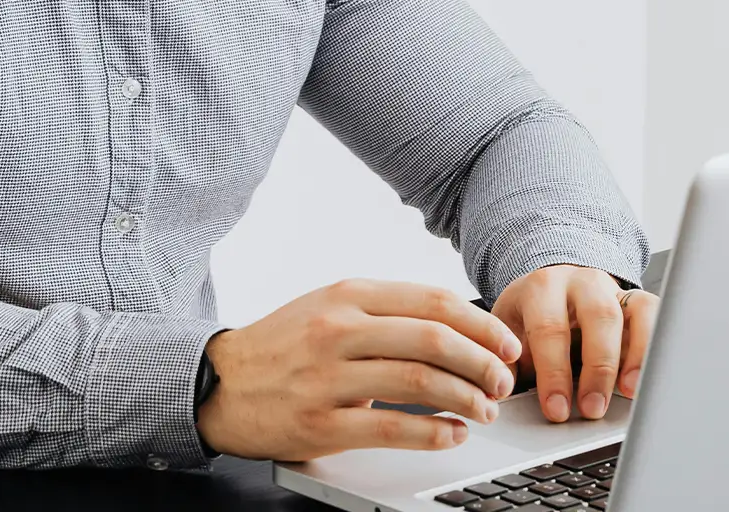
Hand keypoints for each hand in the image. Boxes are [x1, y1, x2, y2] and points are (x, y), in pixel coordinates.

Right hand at [195, 278, 523, 461]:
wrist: (222, 382)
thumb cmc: (286, 343)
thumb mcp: (331, 305)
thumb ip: (384, 309)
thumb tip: (454, 322)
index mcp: (349, 294)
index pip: (432, 300)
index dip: (480, 323)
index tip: (505, 342)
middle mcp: (341, 328)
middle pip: (434, 338)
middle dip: (482, 361)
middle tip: (503, 380)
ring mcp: (330, 376)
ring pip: (420, 382)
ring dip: (465, 398)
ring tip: (485, 409)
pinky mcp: (322, 422)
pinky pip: (392, 428)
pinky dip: (433, 433)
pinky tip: (451, 434)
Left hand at [489, 264, 659, 422]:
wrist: (548, 286)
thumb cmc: (529, 315)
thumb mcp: (507, 330)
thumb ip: (504, 359)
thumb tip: (497, 391)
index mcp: (542, 287)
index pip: (550, 327)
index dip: (553, 371)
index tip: (556, 409)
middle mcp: (581, 282)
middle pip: (597, 316)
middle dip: (597, 368)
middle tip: (591, 409)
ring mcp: (613, 289)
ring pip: (634, 312)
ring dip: (634, 356)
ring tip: (628, 394)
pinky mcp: (637, 301)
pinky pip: (655, 315)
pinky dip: (655, 346)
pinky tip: (648, 377)